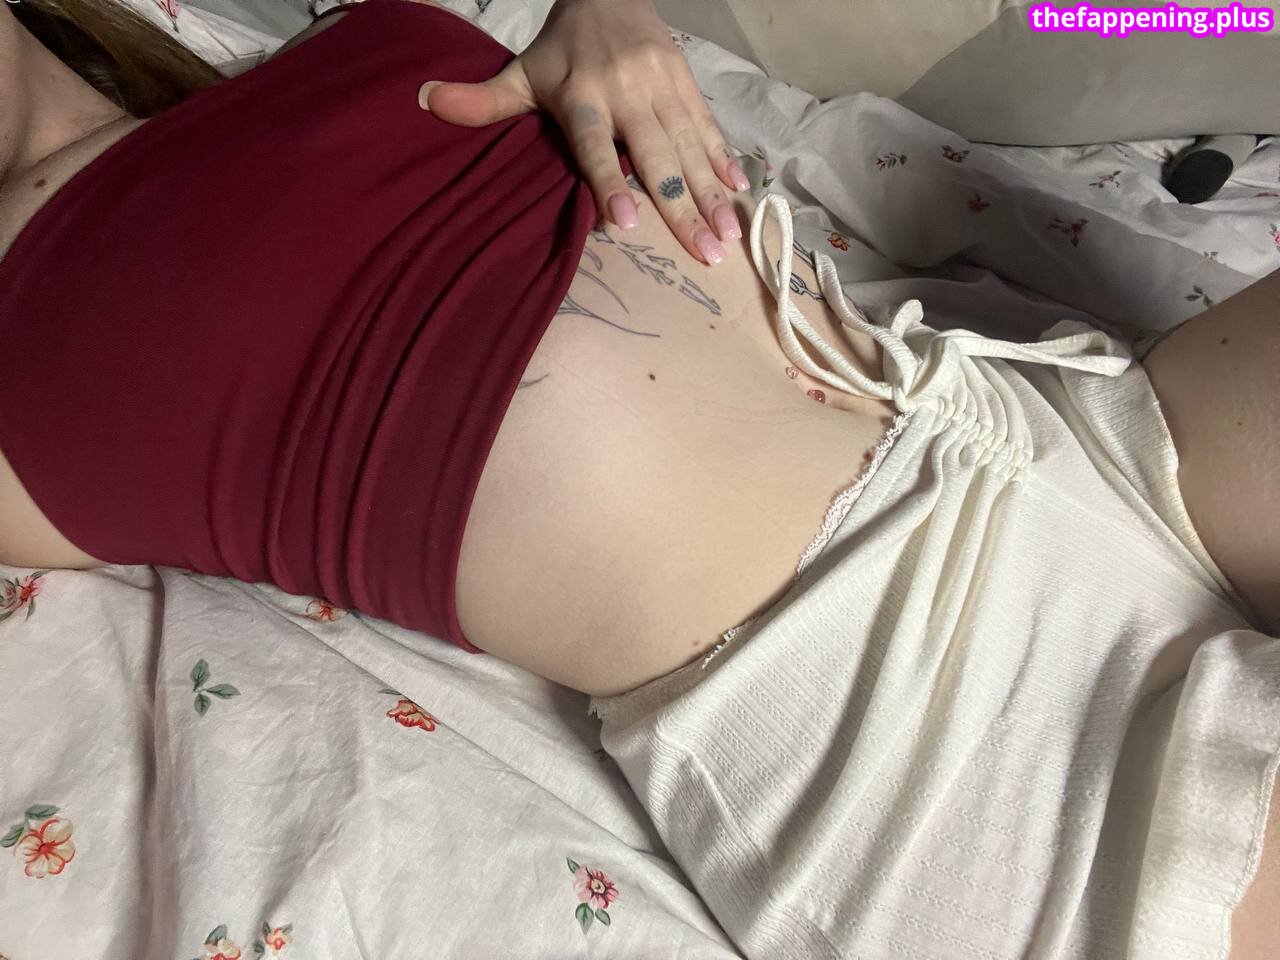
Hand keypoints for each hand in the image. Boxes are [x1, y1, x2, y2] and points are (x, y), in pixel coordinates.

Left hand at [416, 0, 751, 265]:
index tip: (626, 223)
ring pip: (690, 147)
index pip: (596, 145)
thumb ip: (482, 100)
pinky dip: (724, 159)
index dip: (610, 182)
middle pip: (655, 156)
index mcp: (583, 96)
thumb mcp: (521, 72)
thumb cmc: (561, 48)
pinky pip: (708, 126)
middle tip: (705, 252)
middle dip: (682, 206)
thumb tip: (423, 102)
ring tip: (727, 238)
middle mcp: (627, 92)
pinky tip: (739, 193)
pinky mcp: (687, 82)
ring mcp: (662, 86)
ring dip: (710, 194)